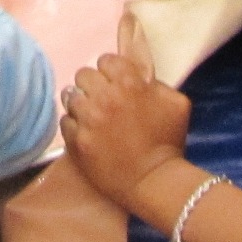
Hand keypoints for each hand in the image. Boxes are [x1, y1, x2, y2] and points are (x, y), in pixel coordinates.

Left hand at [60, 53, 190, 208]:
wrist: (153, 181)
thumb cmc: (168, 143)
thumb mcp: (176, 103)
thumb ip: (155, 83)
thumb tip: (139, 74)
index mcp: (130, 83)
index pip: (106, 60)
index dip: (111, 71)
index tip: (115, 83)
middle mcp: (105, 96)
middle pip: (84, 74)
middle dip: (93, 85)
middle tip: (102, 99)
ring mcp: (88, 119)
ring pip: (70, 96)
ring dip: (81, 104)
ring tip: (91, 115)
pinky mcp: (76, 140)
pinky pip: (65, 121)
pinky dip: (74, 125)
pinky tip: (86, 133)